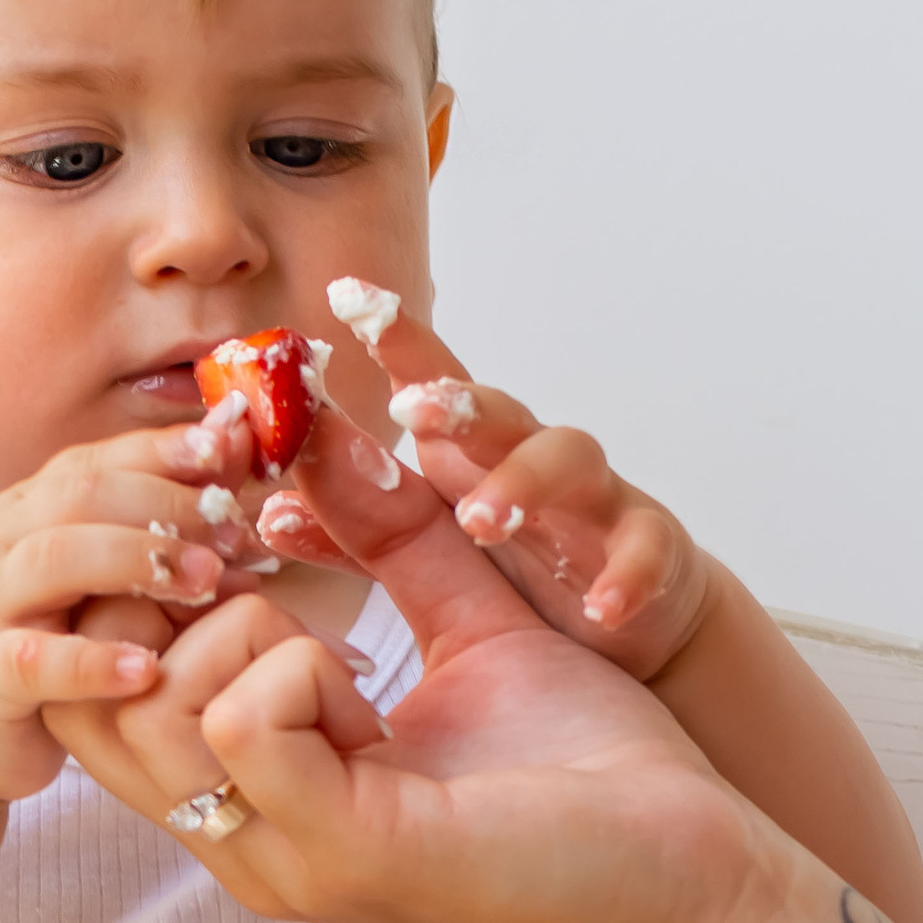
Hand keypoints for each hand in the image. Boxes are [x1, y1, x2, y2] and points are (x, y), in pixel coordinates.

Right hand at [0, 421, 240, 802]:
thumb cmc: (43, 640)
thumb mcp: (93, 577)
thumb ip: (149, 527)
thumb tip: (231, 468)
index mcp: (29, 509)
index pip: (95, 459)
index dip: (162, 450)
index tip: (227, 451)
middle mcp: (2, 543)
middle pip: (80, 496)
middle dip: (166, 505)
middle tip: (235, 532)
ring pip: (53, 559)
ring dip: (136, 561)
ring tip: (205, 582)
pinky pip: (33, 659)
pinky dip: (91, 661)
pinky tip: (146, 669)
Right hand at [50, 442, 788, 922]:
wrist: (693, 866)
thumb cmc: (591, 772)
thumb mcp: (469, 622)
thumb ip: (392, 534)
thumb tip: (320, 432)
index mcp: (271, 799)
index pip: (111, 700)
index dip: (141, 597)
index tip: (228, 531)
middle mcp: (254, 843)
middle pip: (99, 703)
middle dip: (161, 601)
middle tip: (257, 565)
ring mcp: (285, 857)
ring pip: (155, 702)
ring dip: (243, 633)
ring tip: (343, 655)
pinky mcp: (341, 851)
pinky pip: (240, 717)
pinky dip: (300, 665)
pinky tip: (369, 695)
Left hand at [268, 308, 719, 681]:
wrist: (628, 628)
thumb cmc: (521, 569)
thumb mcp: (432, 552)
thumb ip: (358, 534)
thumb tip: (270, 513)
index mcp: (473, 452)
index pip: (430, 382)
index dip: (393, 338)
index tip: (343, 294)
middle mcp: (533, 456)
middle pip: (499, 409)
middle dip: (458, 403)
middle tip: (409, 410)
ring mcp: (596, 499)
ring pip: (571, 463)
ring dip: (527, 482)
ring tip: (485, 519)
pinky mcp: (652, 549)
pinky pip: (647, 548)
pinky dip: (627, 574)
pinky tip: (601, 607)